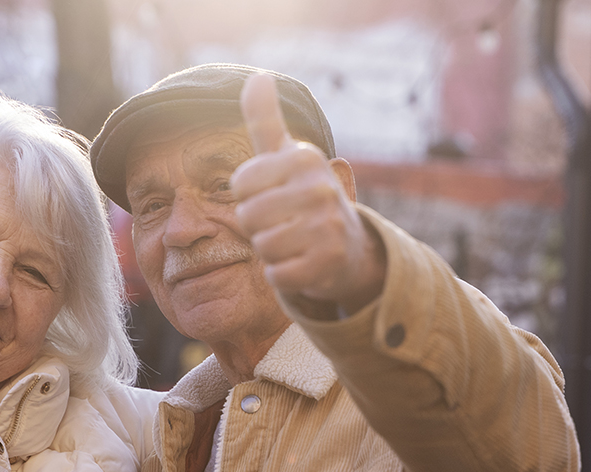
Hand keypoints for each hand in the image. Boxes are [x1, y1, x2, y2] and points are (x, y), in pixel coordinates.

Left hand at [231, 73, 385, 316]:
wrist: (350, 246)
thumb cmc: (304, 196)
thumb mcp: (286, 156)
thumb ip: (265, 119)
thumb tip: (257, 76)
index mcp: (304, 157)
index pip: (240, 185)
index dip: (250, 196)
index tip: (275, 194)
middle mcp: (320, 188)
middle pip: (247, 217)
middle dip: (259, 227)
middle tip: (286, 223)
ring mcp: (328, 227)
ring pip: (262, 247)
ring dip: (272, 251)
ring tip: (295, 242)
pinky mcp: (329, 264)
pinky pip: (277, 275)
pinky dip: (283, 275)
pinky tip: (303, 263)